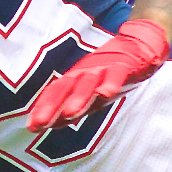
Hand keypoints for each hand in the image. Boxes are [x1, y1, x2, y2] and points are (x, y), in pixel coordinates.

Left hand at [27, 19, 170, 130]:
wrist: (140, 44)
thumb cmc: (111, 72)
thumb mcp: (91, 90)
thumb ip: (75, 106)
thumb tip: (52, 123)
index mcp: (75, 79)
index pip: (55, 94)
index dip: (43, 109)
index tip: (31, 127)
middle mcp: (85, 73)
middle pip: (65, 90)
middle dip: (52, 107)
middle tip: (40, 124)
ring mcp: (103, 69)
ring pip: (88, 84)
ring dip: (79, 98)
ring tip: (69, 113)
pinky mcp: (123, 65)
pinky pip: (116, 74)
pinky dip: (111, 83)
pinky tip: (105, 93)